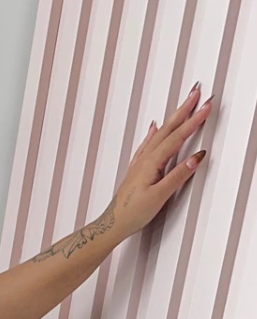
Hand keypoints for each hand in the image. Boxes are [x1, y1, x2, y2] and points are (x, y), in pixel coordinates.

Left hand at [109, 82, 212, 239]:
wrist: (112, 225)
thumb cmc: (132, 214)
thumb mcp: (159, 196)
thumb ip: (178, 176)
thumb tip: (196, 157)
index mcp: (152, 162)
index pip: (177, 137)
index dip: (194, 121)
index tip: (207, 107)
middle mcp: (145, 158)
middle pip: (168, 128)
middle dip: (184, 110)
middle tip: (197, 93)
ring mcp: (140, 163)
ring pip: (159, 134)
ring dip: (173, 118)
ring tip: (184, 105)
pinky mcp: (137, 170)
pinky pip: (148, 144)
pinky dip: (154, 133)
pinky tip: (154, 127)